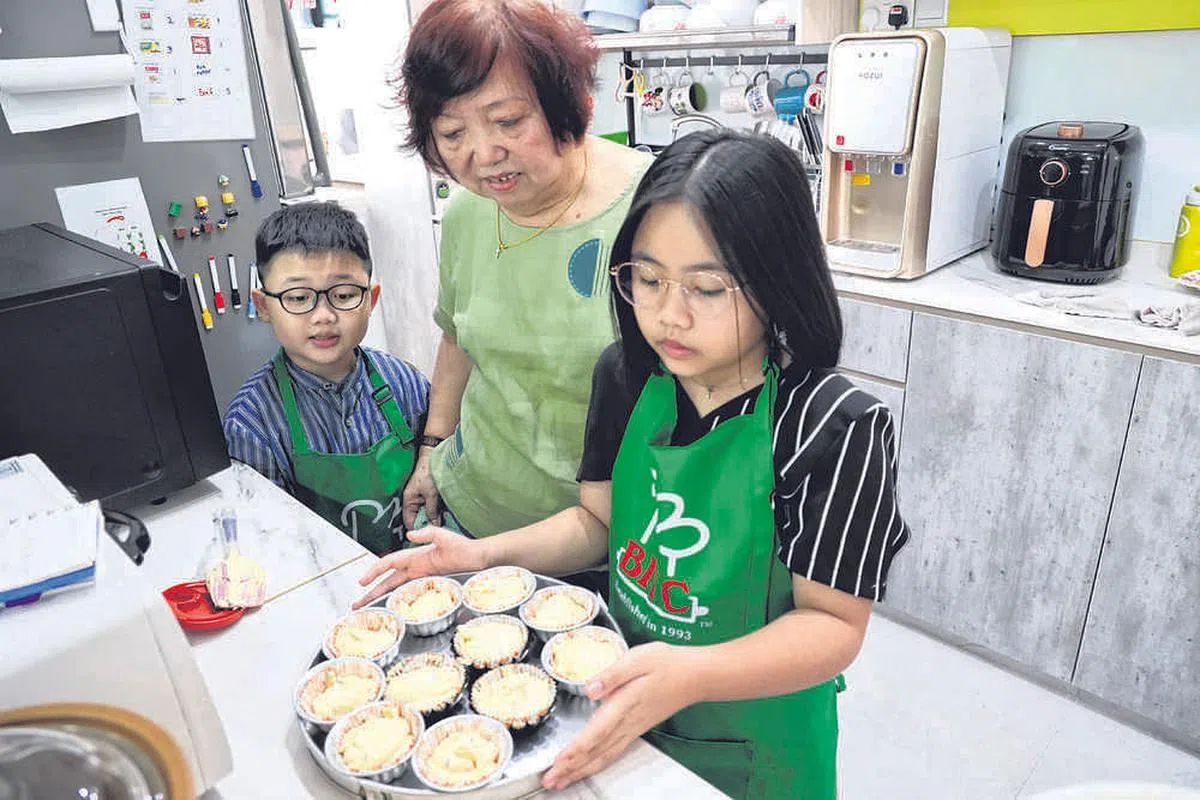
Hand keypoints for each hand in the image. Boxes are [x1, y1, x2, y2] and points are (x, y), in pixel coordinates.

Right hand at [352, 527, 483, 608]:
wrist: (480, 560)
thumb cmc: (464, 547)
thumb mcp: (444, 536)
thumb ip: (427, 534)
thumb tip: (409, 534)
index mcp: (415, 556)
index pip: (389, 563)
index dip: (375, 571)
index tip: (362, 581)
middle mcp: (415, 569)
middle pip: (388, 581)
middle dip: (372, 592)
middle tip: (357, 604)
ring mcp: (421, 580)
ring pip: (396, 591)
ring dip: (382, 600)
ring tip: (368, 611)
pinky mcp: (430, 588)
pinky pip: (410, 596)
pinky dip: (399, 603)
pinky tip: (392, 613)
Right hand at [402, 448, 440, 528]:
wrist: (433, 456)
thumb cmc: (428, 472)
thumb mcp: (431, 494)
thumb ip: (432, 510)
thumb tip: (434, 524)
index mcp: (409, 501)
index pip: (409, 522)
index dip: (418, 529)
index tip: (429, 533)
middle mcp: (413, 501)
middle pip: (418, 518)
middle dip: (428, 523)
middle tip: (439, 527)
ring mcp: (421, 498)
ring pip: (426, 513)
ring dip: (433, 516)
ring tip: (443, 520)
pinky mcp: (428, 494)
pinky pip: (431, 506)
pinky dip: (436, 510)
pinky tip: (444, 512)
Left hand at [542, 642, 699, 790]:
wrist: (695, 676)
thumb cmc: (667, 663)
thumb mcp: (639, 658)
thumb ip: (614, 673)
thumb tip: (591, 688)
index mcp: (624, 703)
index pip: (596, 732)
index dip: (575, 750)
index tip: (557, 762)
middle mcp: (627, 722)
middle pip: (596, 751)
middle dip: (571, 768)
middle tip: (550, 781)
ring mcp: (633, 729)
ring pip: (604, 756)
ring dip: (581, 770)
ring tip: (562, 781)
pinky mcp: (636, 729)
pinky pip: (613, 752)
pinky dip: (597, 764)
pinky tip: (587, 768)